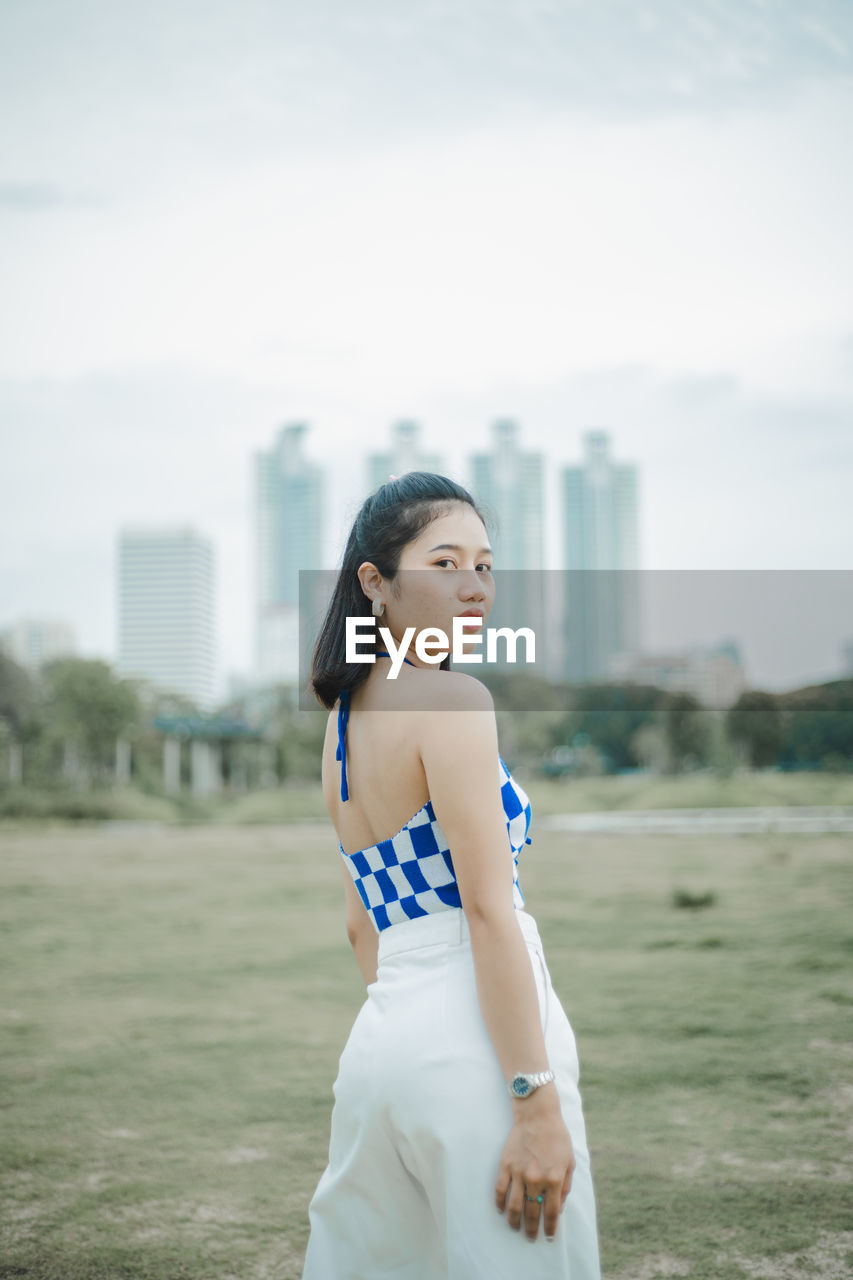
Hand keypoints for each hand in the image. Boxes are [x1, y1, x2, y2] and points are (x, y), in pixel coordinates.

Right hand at [494, 1087, 574, 1241]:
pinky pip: (500, 1190)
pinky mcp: (505, 1166)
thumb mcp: (569, 1162)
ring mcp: (519, 1173)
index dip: (549, 1228)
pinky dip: (499, 1203)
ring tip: (515, 1229)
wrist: (537, 1116)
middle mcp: (536, 1180)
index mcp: (554, 1180)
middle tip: (530, 1238)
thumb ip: (566, 1187)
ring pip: (514, 1206)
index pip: (551, 1213)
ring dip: (514, 1221)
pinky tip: (501, 1210)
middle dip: (531, 1229)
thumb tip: (559, 1208)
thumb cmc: (557, 1137)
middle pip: (531, 1213)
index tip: (548, 1237)